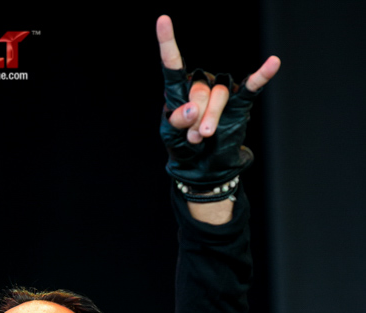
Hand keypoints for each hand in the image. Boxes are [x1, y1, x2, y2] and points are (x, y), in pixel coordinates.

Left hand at [157, 14, 279, 187]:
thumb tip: (192, 110)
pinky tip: (273, 62)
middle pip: (199, 90)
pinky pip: (252, 86)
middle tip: (194, 136)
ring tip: (205, 137)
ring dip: (211, 118)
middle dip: (195, 116)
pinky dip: (262, 75)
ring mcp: (222, 93)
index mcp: (179, 89)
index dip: (167, 42)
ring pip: (219, 95)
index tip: (163, 20)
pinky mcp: (240, 103)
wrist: (204, 169)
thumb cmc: (184, 149)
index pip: (172, 63)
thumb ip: (176, 120)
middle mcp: (201, 85)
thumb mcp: (171, 136)